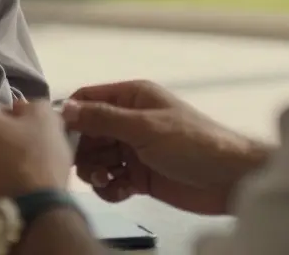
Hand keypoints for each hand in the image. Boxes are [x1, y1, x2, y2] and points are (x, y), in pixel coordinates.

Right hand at [63, 80, 269, 214]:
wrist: (229, 180)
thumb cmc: (195, 144)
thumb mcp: (145, 128)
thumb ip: (104, 118)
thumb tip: (67, 108)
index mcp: (133, 98)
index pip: (89, 99)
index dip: (72, 116)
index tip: (59, 136)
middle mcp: (131, 121)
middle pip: (89, 133)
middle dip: (84, 151)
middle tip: (87, 167)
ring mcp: (135, 149)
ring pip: (98, 158)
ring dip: (95, 172)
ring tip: (105, 180)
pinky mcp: (141, 175)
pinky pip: (112, 180)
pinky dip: (110, 187)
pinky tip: (120, 190)